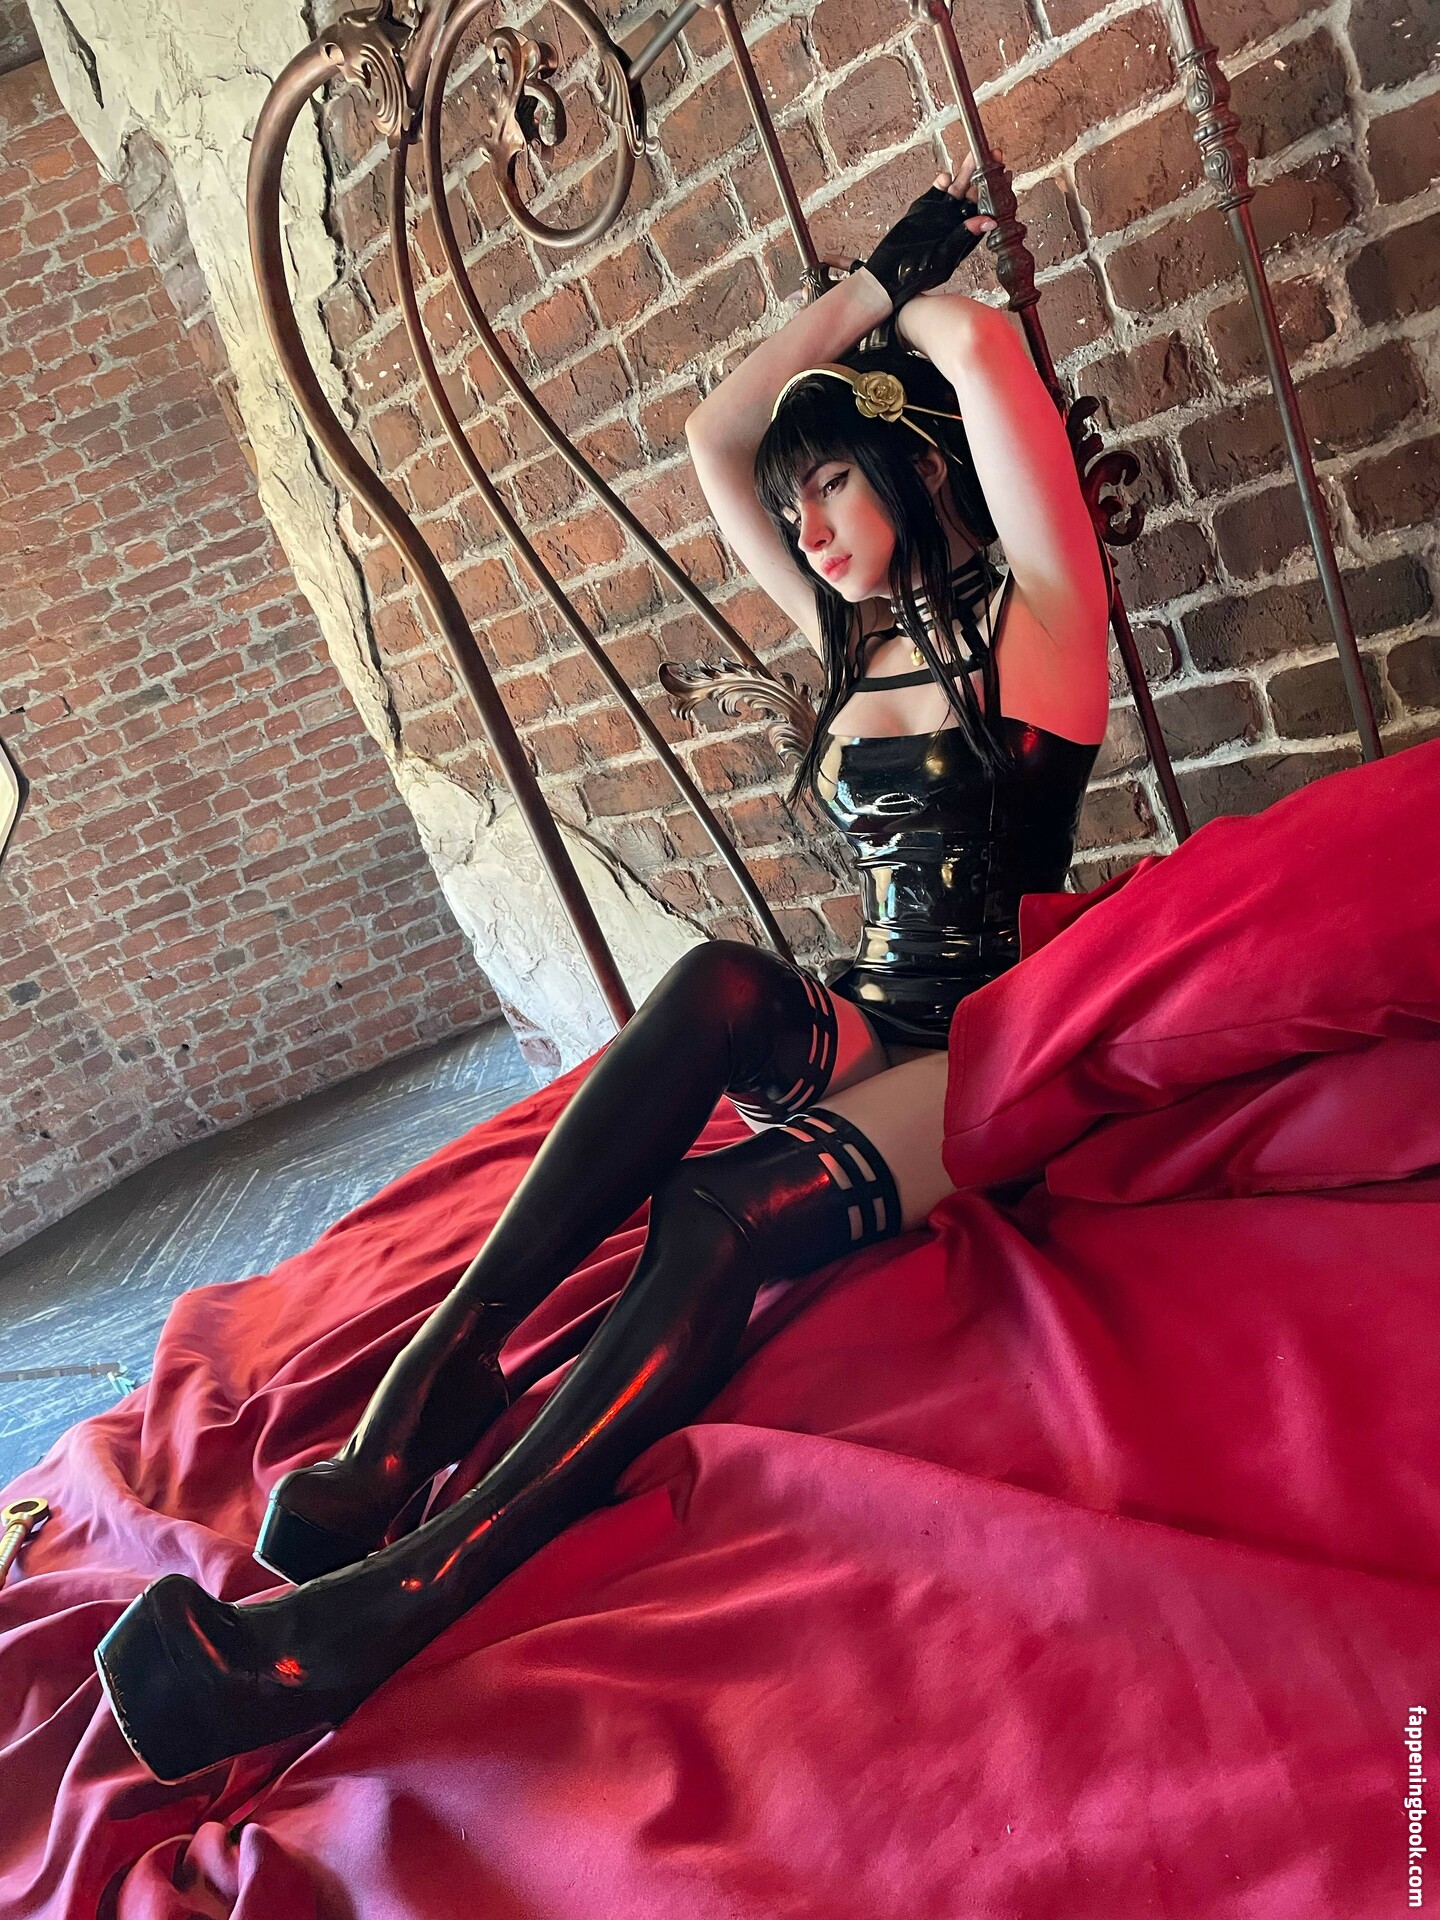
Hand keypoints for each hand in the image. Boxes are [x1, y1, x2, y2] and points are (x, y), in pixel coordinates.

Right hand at [860, 158, 997, 315]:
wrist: (888, 275)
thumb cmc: (918, 274)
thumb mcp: (944, 257)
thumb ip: (963, 237)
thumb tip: (989, 221)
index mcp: (966, 236)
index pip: (987, 211)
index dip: (996, 194)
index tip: (1005, 177)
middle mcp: (956, 222)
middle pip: (975, 195)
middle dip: (984, 176)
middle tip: (995, 156)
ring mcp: (940, 213)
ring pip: (957, 188)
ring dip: (966, 172)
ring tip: (974, 156)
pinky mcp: (924, 207)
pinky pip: (937, 191)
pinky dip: (942, 182)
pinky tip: (946, 178)